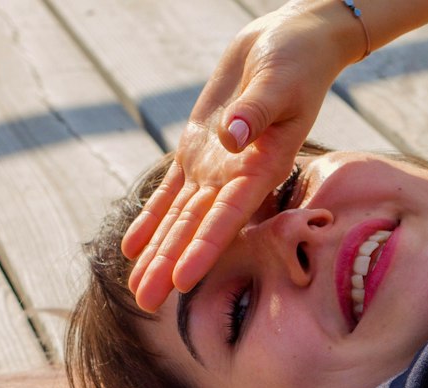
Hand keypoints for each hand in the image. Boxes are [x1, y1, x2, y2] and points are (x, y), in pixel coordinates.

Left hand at [122, 2, 360, 310]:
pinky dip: (149, 219)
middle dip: (170, 265)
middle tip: (146, 304)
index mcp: (261, 169)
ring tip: (138, 292)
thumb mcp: (280, 81)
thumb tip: (232, 136)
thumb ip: (256, 110)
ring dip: (158, 255)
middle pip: (196, 229)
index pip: (227, 217)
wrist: (290, 43)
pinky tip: (131, 248)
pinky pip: (168, 193)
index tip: (183, 280)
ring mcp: (214, 170)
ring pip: (178, 220)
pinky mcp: (197, 153)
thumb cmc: (296, 61)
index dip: (203, 249)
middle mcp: (235, 180)